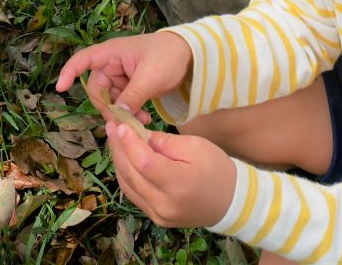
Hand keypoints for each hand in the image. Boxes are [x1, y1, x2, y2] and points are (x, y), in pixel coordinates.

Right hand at [56, 31, 192, 120]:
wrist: (190, 56)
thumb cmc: (168, 56)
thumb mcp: (151, 76)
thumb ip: (134, 94)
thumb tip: (118, 114)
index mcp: (112, 53)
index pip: (83, 59)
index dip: (69, 72)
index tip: (60, 88)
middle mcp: (111, 64)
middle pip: (96, 89)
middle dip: (108, 107)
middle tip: (125, 121)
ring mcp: (120, 77)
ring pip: (109, 100)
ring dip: (121, 113)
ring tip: (141, 122)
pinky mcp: (129, 87)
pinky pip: (121, 103)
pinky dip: (129, 113)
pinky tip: (143, 120)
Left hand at [107, 123, 236, 228]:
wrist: (230, 201)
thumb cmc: (215, 168)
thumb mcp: (195, 146)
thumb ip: (164, 142)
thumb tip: (138, 134)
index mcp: (179, 185)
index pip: (144, 162)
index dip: (129, 142)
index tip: (120, 124)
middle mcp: (165, 205)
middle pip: (131, 173)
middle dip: (118, 147)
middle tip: (111, 126)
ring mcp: (159, 215)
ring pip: (128, 185)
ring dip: (118, 160)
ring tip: (114, 139)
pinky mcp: (156, 218)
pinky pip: (133, 194)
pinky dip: (125, 174)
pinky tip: (123, 158)